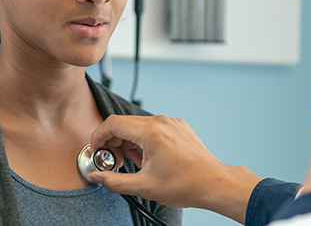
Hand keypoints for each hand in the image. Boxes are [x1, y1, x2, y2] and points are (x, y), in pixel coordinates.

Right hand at [89, 115, 263, 222]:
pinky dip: (144, 139)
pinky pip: (153, 127)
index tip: (97, 150)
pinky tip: (148, 158)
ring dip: (129, 141)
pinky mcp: (179, 127)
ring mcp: (172, 122)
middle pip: (124, 123)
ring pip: (138, 125)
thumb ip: (115, 181)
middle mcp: (162, 122)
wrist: (213, 183)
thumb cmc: (186, 184)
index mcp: (151, 133)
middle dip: (113, 141)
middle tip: (114, 162)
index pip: (113, 123)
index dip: (99, 137)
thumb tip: (97, 177)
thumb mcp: (144, 187)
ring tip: (135, 163)